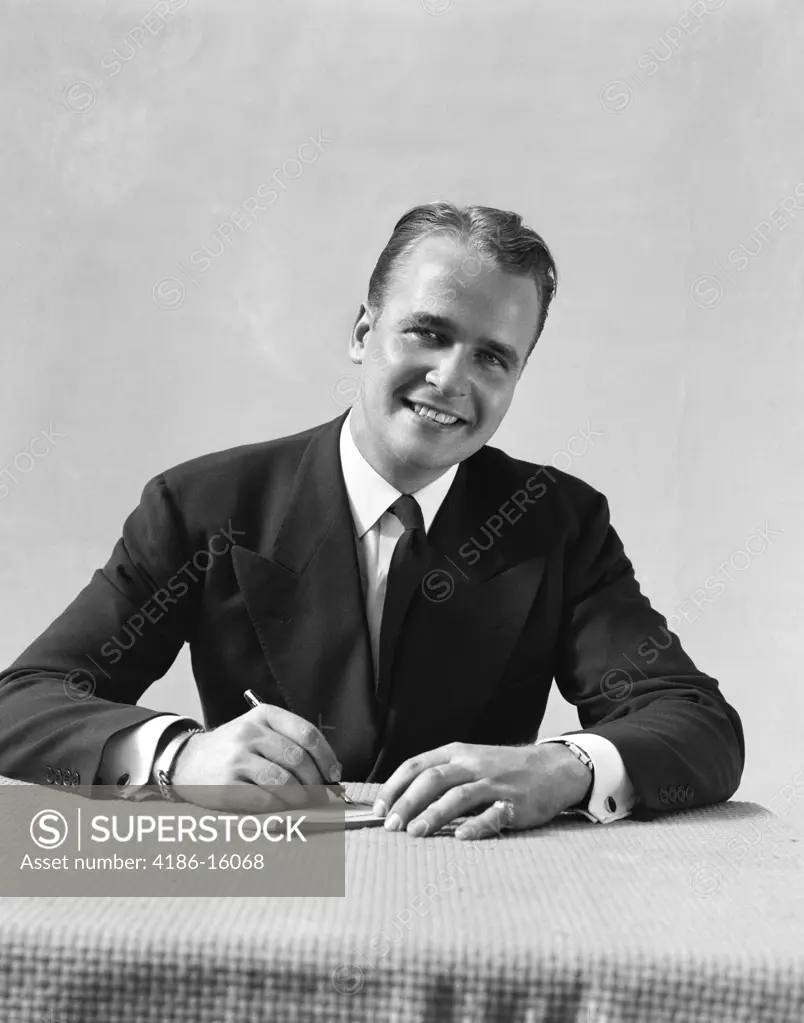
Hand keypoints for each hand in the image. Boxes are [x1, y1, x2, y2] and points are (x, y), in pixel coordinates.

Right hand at [169, 704, 342, 811]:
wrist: (187, 761)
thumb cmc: (232, 749)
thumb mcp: (258, 730)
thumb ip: (289, 742)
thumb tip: (326, 771)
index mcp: (264, 716)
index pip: (307, 733)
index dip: (326, 756)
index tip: (334, 773)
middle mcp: (250, 733)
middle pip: (298, 758)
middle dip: (315, 781)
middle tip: (321, 794)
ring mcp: (238, 758)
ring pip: (284, 781)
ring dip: (300, 797)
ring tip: (303, 802)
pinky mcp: (228, 785)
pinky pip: (265, 799)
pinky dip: (280, 807)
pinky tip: (282, 808)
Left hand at [373, 741, 592, 839]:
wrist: (552, 768)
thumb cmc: (502, 768)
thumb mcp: (469, 761)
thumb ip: (440, 776)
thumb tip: (400, 801)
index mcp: (456, 752)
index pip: (416, 766)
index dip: (394, 787)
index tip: (378, 809)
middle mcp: (472, 764)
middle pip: (433, 779)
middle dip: (408, 802)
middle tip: (391, 825)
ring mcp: (494, 783)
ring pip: (458, 795)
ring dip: (434, 813)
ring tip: (415, 833)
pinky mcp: (515, 803)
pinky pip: (492, 814)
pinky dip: (475, 825)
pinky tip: (460, 837)